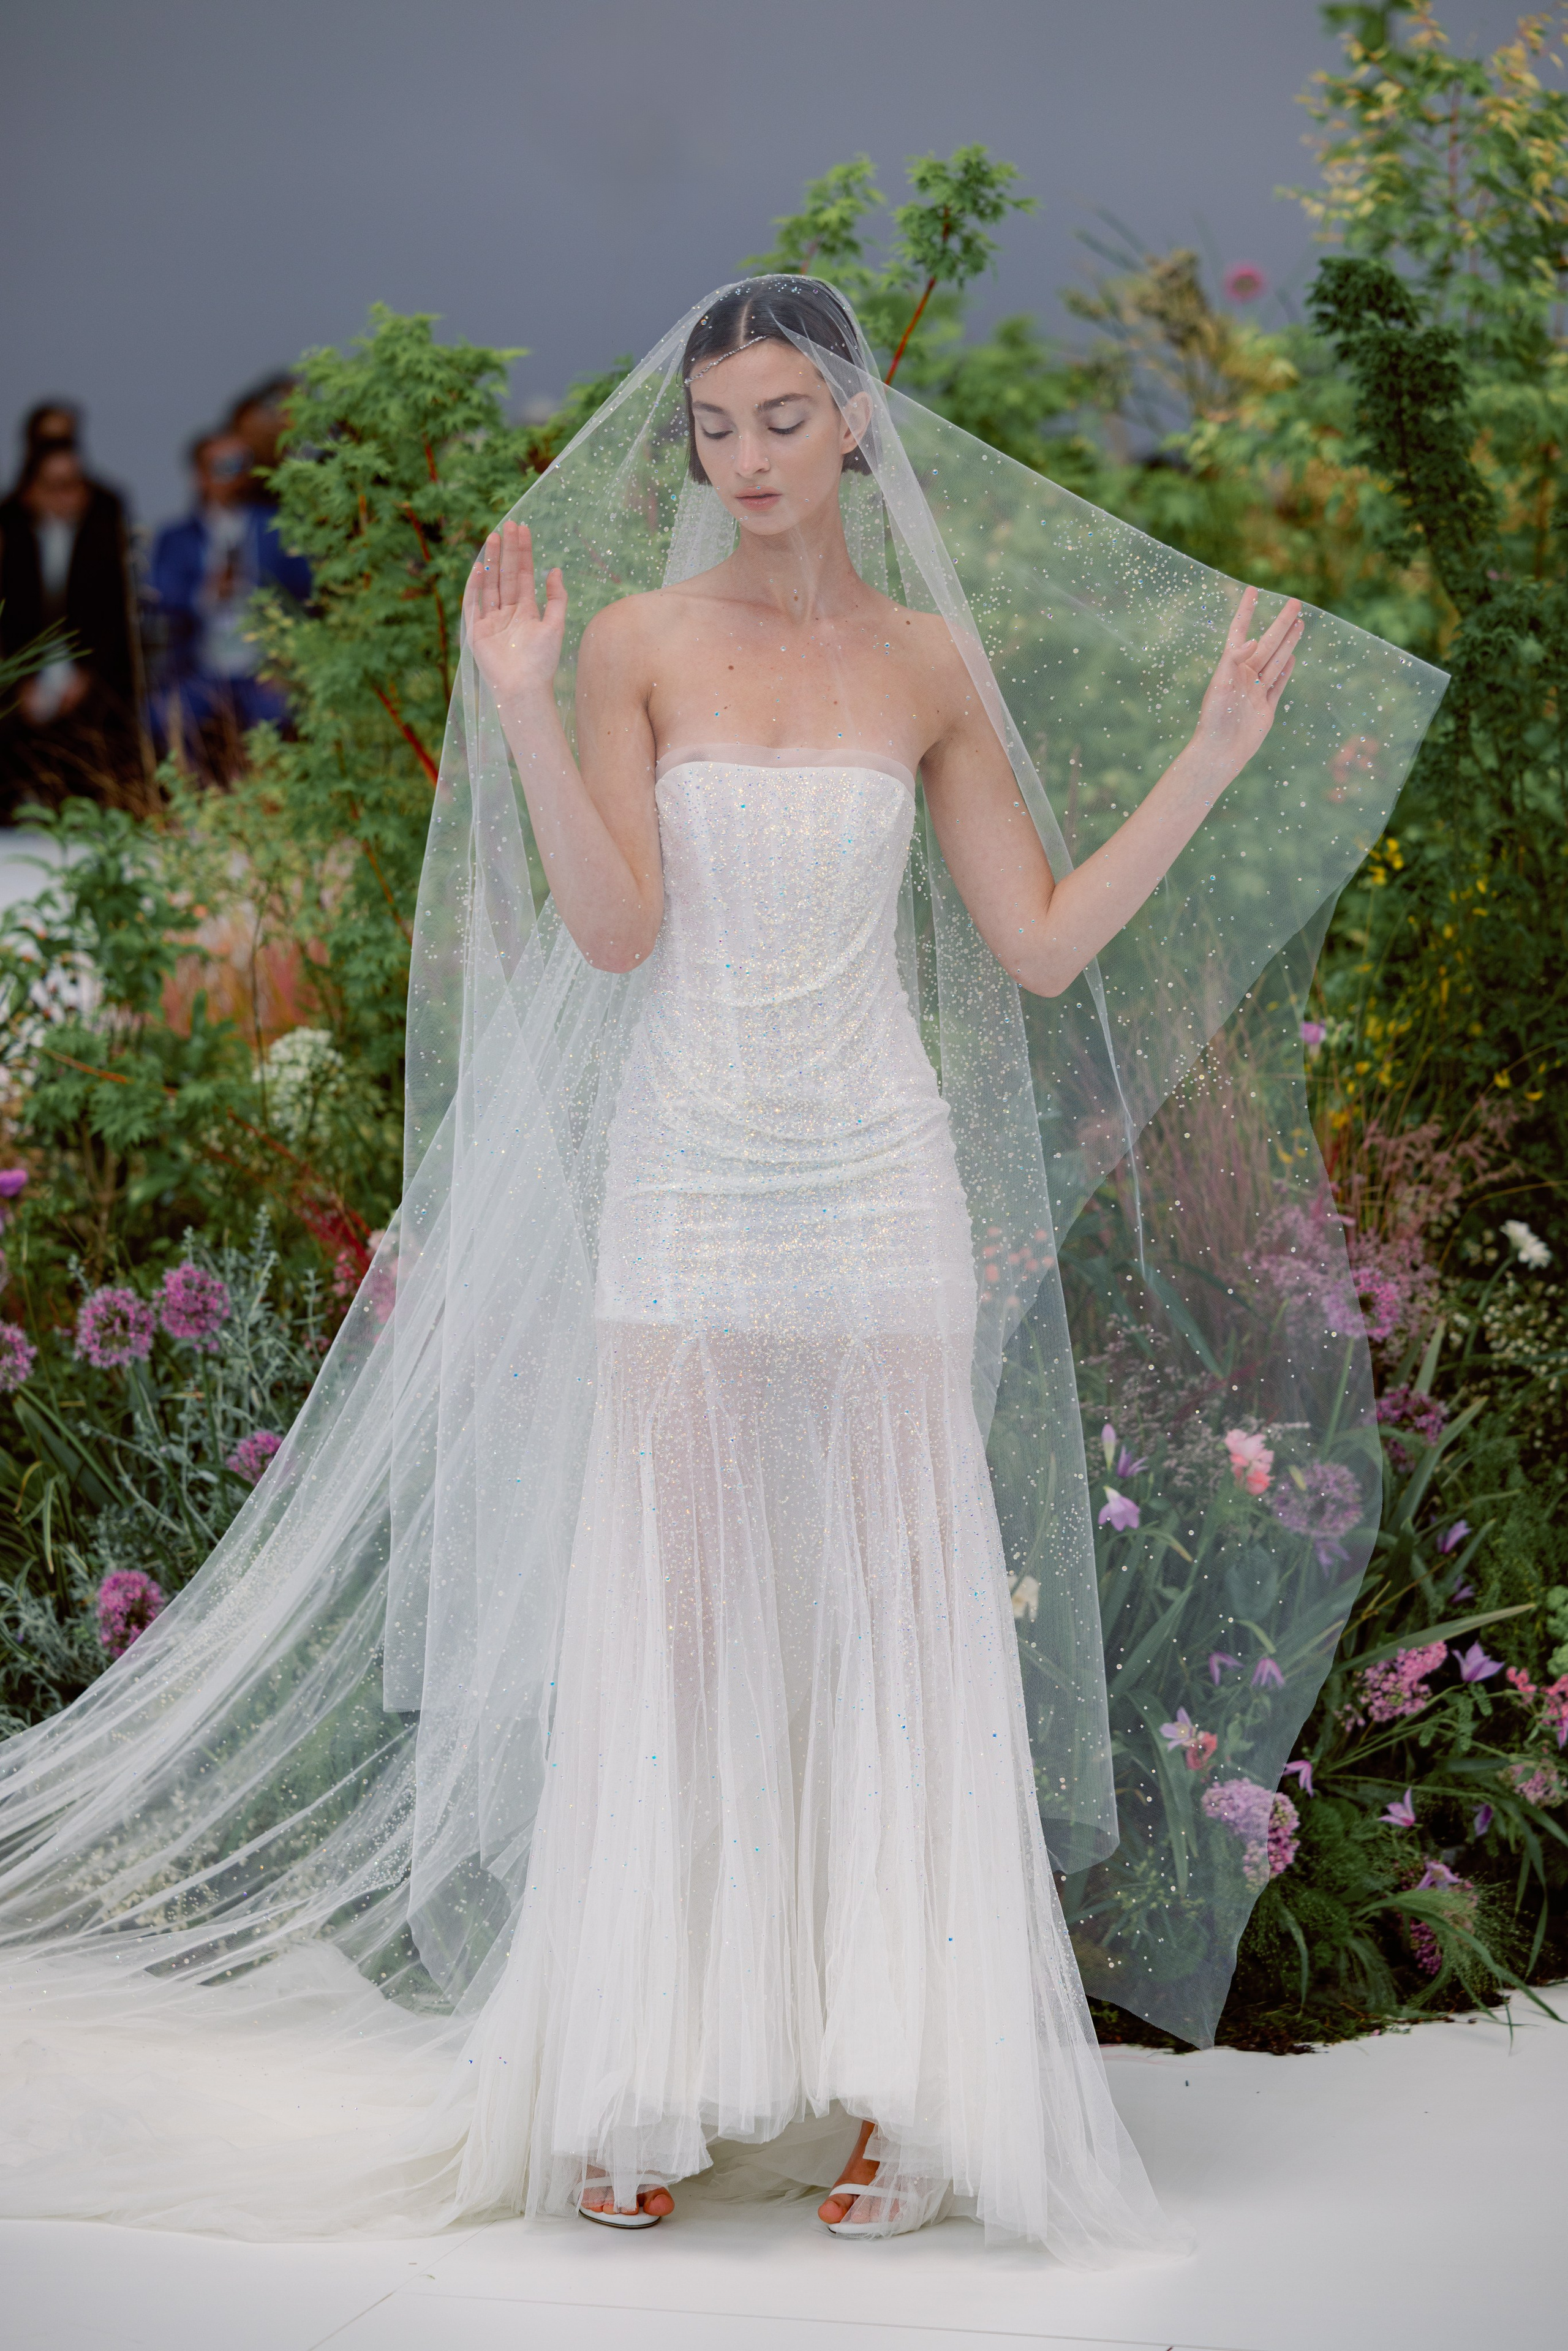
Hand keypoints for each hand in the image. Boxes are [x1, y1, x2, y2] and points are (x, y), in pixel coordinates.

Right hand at [464, 518, 566, 703]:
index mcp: (526, 611)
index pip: (523, 575)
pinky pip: (473, 603)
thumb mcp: (555, 626)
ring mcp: (490, 620)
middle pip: (506, 575)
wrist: (524, 689)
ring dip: (492, 561)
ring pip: (490, 584)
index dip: (523, 553)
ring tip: (494, 537)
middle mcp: (507, 613)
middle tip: (509, 525)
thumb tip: (557, 570)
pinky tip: (480, 567)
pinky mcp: (476, 631)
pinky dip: (475, 586)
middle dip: (507, 550)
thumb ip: (557, 598)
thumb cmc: (542, 662)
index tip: (523, 530)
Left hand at [1189, 586, 1301, 783]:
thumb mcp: (1220, 685)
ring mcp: (1256, 691)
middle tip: (1296, 602)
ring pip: (1276, 660)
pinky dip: (1286, 670)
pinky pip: (1278, 684)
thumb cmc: (1214, 719)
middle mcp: (1244, 675)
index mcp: (1230, 667)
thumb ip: (1233, 660)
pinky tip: (1292, 656)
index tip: (1253, 589)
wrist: (1220, 752)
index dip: (1246, 610)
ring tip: (1300, 622)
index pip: (1239, 631)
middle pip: (1267, 643)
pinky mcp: (1266, 708)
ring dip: (1288, 641)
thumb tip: (1251, 641)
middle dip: (1281, 623)